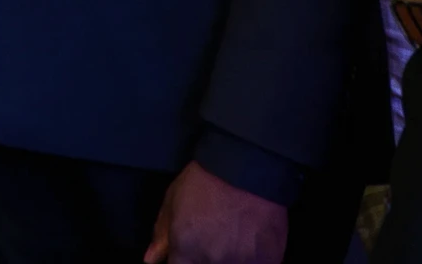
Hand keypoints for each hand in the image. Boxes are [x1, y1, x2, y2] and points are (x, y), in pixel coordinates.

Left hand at [144, 162, 287, 263]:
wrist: (246, 167)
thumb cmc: (204, 181)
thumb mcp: (173, 201)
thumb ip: (162, 234)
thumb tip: (151, 260)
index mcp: (186, 252)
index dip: (181, 261)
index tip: (187, 253)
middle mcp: (212, 263)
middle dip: (205, 259)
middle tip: (213, 239)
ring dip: (230, 259)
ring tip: (231, 239)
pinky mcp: (270, 261)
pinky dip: (253, 259)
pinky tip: (250, 244)